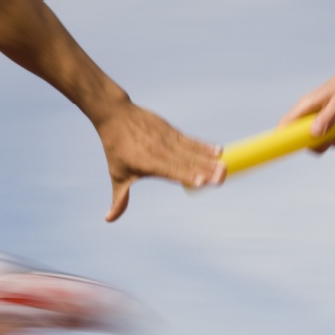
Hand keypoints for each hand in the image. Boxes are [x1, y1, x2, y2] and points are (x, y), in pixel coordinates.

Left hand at [95, 103, 223, 221]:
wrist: (116, 115)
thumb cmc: (116, 148)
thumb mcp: (117, 174)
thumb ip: (120, 199)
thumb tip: (109, 219)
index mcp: (147, 163)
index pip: (170, 170)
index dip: (186, 175)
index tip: (201, 181)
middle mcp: (160, 151)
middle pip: (186, 162)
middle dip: (205, 169)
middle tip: (222, 177)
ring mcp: (167, 139)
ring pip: (192, 151)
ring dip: (209, 159)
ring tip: (225, 166)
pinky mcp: (172, 131)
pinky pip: (191, 140)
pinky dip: (204, 146)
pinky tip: (219, 150)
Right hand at [279, 62, 334, 152]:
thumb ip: (327, 118)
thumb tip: (314, 134)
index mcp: (306, 106)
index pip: (286, 124)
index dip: (284, 138)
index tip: (295, 148)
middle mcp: (310, 113)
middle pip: (304, 139)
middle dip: (321, 144)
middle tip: (334, 138)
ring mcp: (320, 118)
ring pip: (322, 140)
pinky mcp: (331, 121)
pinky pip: (333, 137)